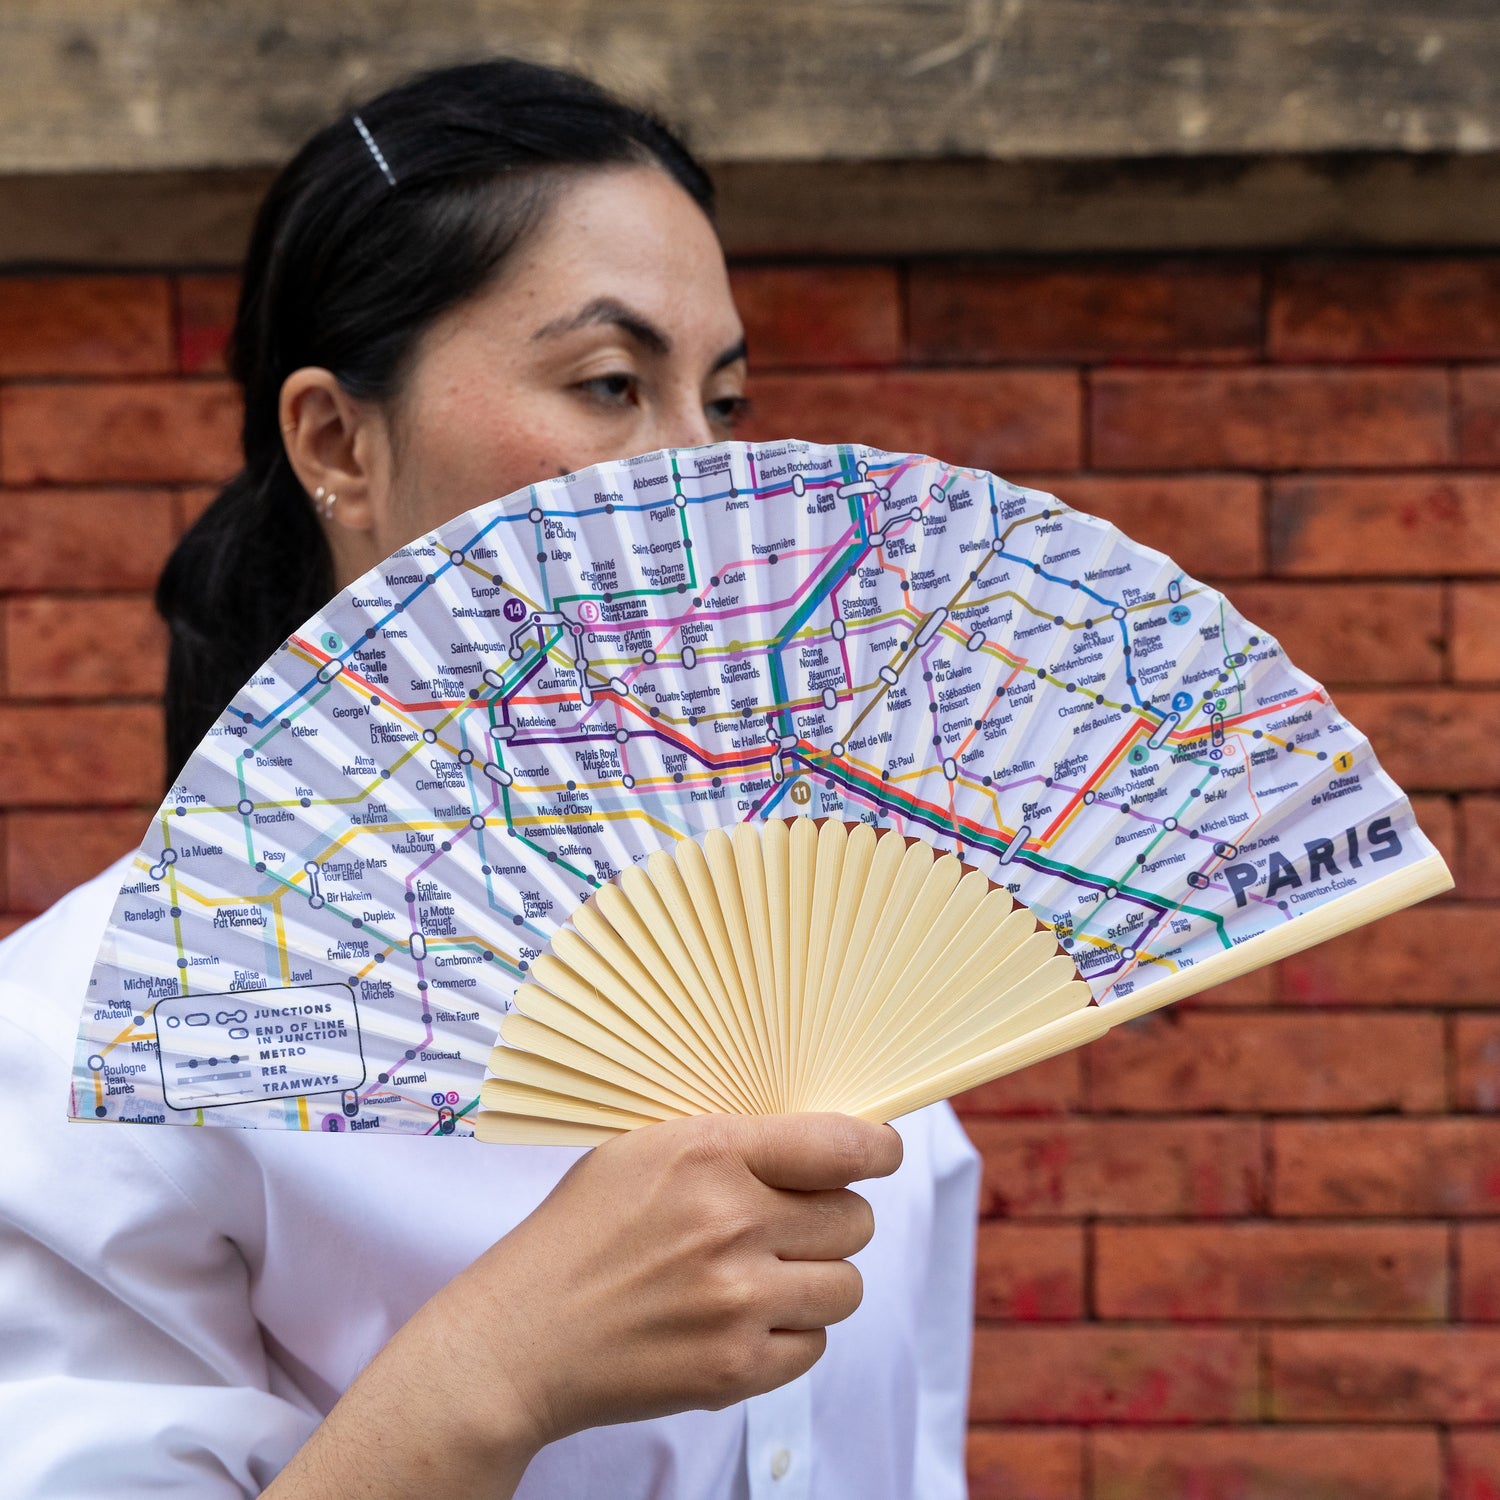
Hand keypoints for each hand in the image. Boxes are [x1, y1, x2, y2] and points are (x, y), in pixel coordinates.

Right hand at [263, 1112, 901, 1499]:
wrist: (520, 1338)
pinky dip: (790, 1335)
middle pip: (855, 1218)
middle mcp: (733, 1223)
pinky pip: (814, 1346)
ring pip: (846, 1285)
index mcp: (710, 1154)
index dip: (878, 1148)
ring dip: (816, 1281)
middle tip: (791, 1225)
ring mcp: (738, 1302)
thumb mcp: (640, 1151)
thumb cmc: (576, 1234)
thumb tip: (816, 1141)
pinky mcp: (736, 1369)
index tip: (882, 1153)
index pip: (841, 1144)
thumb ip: (728, 1142)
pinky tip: (742, 1321)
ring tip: (764, 1277)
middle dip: (833, 1219)